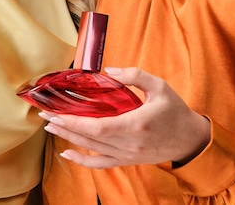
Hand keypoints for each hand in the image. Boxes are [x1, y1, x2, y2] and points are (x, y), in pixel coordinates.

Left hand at [40, 67, 210, 169]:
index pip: (98, 127)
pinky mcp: (127, 161)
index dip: (74, 121)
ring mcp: (128, 155)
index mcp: (137, 124)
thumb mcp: (160, 86)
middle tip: (45, 116)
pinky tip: (67, 152)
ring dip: (69, 139)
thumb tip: (109, 71)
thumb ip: (135, 75)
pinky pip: (101, 164)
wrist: (189, 139)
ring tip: (51, 128)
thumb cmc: (175, 111)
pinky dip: (82, 161)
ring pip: (92, 150)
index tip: (56, 113)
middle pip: (90, 139)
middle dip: (65, 127)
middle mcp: (130, 144)